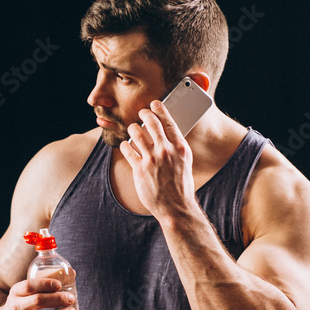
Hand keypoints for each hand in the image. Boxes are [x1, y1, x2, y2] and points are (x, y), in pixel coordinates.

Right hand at [0, 277, 76, 309]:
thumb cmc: (20, 306)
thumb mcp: (23, 293)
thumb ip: (43, 284)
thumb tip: (72, 273)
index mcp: (16, 293)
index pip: (29, 286)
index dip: (45, 284)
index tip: (59, 284)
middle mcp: (16, 307)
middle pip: (38, 300)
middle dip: (57, 299)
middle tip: (71, 299)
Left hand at [121, 100, 197, 220]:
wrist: (175, 206)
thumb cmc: (180, 186)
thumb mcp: (185, 163)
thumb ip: (176, 148)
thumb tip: (168, 135)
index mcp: (180, 148)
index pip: (169, 122)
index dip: (160, 110)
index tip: (155, 103)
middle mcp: (166, 151)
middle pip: (152, 123)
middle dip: (144, 114)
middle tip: (141, 112)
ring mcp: (152, 159)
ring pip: (136, 133)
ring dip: (132, 128)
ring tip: (132, 129)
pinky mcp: (139, 169)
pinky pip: (127, 150)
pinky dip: (125, 145)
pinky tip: (125, 145)